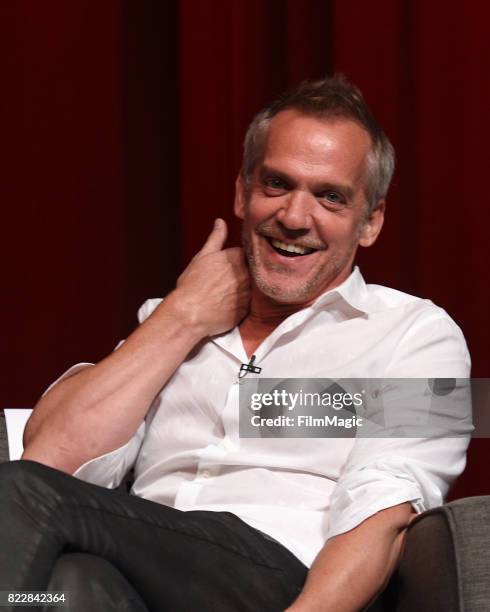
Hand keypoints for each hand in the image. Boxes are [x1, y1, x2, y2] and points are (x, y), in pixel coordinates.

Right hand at [167, 218, 250, 336]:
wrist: (188, 313)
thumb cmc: (192, 285)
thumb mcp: (202, 257)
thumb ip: (216, 238)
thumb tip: (220, 222)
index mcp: (237, 256)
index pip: (245, 254)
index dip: (236, 261)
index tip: (225, 268)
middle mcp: (247, 273)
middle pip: (251, 270)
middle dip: (241, 275)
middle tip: (224, 283)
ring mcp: (249, 292)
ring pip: (252, 287)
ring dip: (243, 289)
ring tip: (224, 295)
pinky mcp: (248, 309)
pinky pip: (248, 305)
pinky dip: (240, 304)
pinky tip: (226, 306)